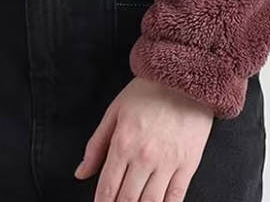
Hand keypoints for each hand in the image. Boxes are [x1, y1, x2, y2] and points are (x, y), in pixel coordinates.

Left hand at [74, 76, 213, 201]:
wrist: (183, 79)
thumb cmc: (147, 93)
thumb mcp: (114, 112)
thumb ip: (96, 146)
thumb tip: (81, 172)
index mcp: (123, 143)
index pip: (108, 187)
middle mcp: (144, 157)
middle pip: (127, 200)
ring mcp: (167, 163)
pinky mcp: (188, 166)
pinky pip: (175, 199)